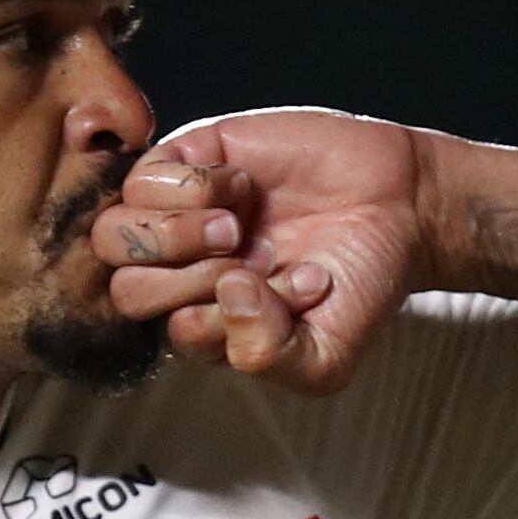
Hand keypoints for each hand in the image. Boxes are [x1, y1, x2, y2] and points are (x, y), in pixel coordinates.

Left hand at [90, 108, 428, 393]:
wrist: (401, 206)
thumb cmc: (360, 283)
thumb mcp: (324, 357)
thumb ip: (266, 357)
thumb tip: (224, 293)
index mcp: (206, 322)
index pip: (167, 332)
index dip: (220, 322)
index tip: (286, 298)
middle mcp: (182, 272)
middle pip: (126, 290)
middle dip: (188, 281)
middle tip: (249, 260)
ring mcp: (178, 215)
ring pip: (116, 236)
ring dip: (177, 235)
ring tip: (235, 226)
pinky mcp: (188, 160)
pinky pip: (141, 178)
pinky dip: (190, 187)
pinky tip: (240, 186)